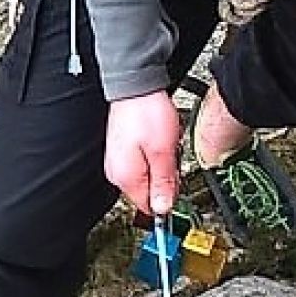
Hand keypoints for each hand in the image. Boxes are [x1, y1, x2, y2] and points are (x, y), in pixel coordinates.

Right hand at [102, 93, 181, 216]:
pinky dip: (153, 155)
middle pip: (149, 193)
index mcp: (127, 178)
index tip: (177, 181)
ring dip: (160, 166)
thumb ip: (164, 183)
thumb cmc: (147, 113)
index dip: (168, 198)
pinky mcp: (121, 151)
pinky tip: (156, 140)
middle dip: (165, 179)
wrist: (135, 86)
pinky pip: (142, 164)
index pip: (150, 208)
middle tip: (171, 156)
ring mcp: (118, 162)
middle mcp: (118, 173)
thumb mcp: (164, 152)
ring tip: (163, 144)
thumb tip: (163, 209)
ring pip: (147, 177)